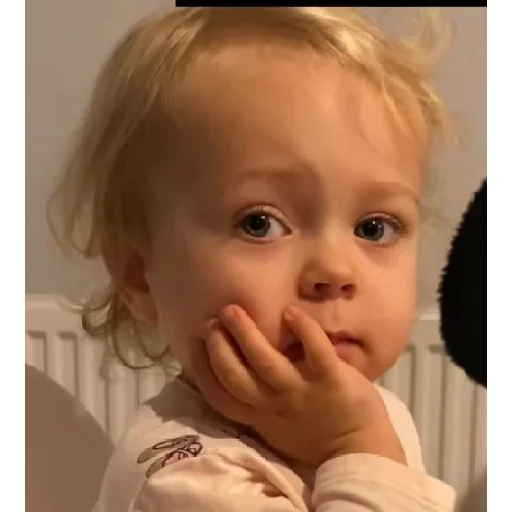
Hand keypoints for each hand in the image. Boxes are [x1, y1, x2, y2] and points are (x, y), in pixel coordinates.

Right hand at [190, 305, 405, 467]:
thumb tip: (241, 367)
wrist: (359, 451)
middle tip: (212, 320)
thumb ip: (258, 401)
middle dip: (218, 347)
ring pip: (265, 361)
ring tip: (233, 310)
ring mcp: (300, 391)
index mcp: (259, 415)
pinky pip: (315, 351)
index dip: (203, 369)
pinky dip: (303, 329)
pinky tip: (291, 311)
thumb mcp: (276, 425)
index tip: (195, 344)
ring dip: (246, 334)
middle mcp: (273, 403)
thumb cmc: (315, 435)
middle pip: (234, 375)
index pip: (220, 395)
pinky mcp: (330, 379)